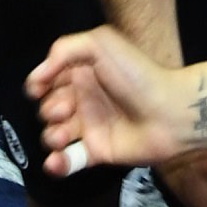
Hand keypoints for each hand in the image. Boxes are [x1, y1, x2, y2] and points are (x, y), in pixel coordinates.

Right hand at [28, 25, 198, 173]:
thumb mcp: (100, 43)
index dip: (38, 84)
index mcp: (83, 72)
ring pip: (54, 134)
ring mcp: (90, 126)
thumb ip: (63, 49)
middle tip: (67, 109)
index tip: (38, 89)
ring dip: (51, 135)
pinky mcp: (98, 151)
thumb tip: (37, 77)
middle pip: (48, 108)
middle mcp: (84, 99)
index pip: (47, 80)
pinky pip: (69, 161)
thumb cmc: (136, 74)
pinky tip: (56, 160)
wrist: (169, 111)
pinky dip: (57, 163)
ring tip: (63, 134)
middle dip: (49, 110)